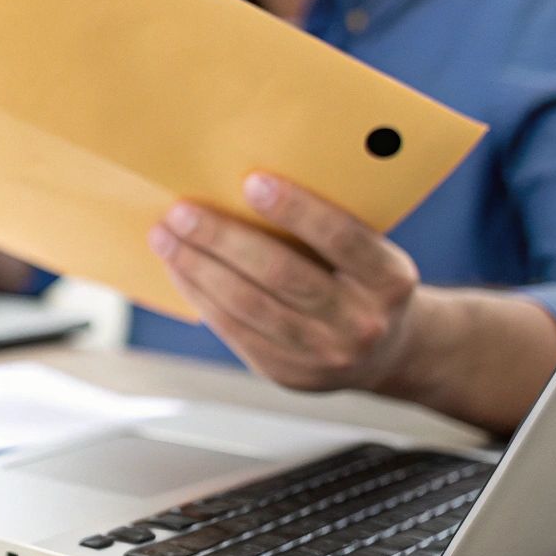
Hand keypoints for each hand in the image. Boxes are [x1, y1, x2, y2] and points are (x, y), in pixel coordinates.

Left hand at [148, 173, 430, 392]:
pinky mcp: (288, 373)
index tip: (251, 181)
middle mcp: (362, 322)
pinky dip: (200, 295)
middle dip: (223, 239)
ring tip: (165, 237)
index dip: (296, 209)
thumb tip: (245, 183)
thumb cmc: (364, 281)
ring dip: (198, 267)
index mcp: (390, 279)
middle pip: (282, 274)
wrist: (387, 353)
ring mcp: (324, 355)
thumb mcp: (369, 253)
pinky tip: (179, 268)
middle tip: (182, 211)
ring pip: (248, 305)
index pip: (341, 238)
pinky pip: (234, 330)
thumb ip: (327, 226)